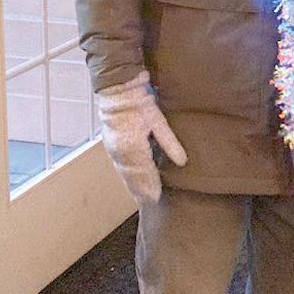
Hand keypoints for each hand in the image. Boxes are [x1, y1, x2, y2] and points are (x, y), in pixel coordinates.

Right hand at [97, 70, 186, 203]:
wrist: (118, 91)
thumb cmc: (140, 103)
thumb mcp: (158, 121)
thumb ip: (170, 143)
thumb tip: (183, 162)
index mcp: (134, 147)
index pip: (146, 172)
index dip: (152, 185)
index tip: (158, 198)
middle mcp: (121, 152)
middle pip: (133, 177)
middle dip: (142, 190)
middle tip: (150, 203)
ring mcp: (113, 149)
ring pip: (125, 173)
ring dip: (132, 185)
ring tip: (141, 197)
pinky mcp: (110, 145)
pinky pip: (119, 165)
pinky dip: (125, 176)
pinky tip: (130, 181)